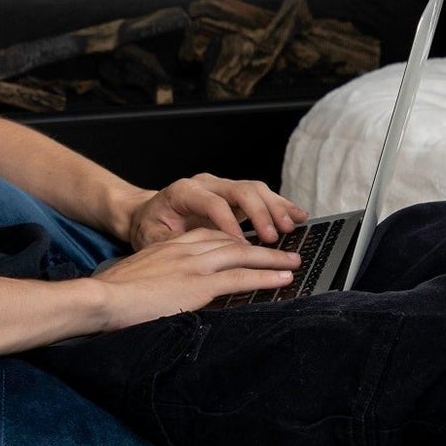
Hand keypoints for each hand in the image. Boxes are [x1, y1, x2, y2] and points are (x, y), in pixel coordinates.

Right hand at [86, 229, 300, 330]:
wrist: (100, 298)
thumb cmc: (108, 294)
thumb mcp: (134, 279)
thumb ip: (152, 281)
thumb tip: (154, 295)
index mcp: (169, 247)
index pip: (209, 237)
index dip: (233, 240)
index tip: (248, 245)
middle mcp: (185, 250)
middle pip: (232, 242)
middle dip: (260, 246)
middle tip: (282, 249)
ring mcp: (194, 266)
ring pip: (243, 256)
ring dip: (272, 259)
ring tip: (292, 262)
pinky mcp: (199, 285)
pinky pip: (241, 278)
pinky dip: (266, 277)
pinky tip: (283, 279)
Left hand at [124, 173, 308, 250]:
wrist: (147, 213)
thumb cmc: (149, 228)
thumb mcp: (151, 239)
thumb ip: (172, 246)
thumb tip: (192, 261)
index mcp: (184, 192)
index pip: (213, 203)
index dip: (230, 224)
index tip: (242, 246)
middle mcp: (205, 184)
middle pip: (239, 190)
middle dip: (259, 213)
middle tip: (273, 237)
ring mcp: (222, 187)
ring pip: (254, 189)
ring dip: (275, 208)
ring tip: (291, 227)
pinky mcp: (234, 196)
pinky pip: (261, 196)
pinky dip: (280, 205)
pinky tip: (298, 215)